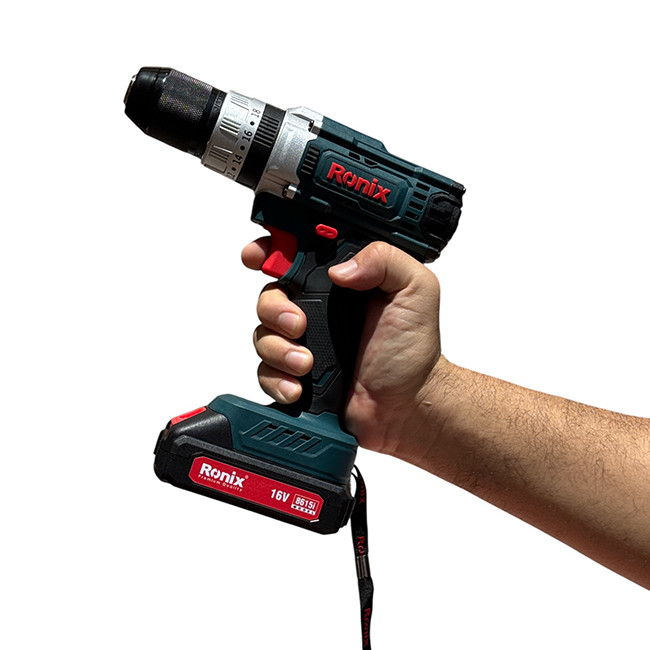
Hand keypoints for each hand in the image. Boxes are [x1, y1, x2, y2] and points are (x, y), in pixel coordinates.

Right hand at [241, 239, 445, 459]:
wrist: (406, 405)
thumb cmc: (412, 350)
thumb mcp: (416, 290)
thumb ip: (386, 260)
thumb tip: (341, 268)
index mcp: (341, 281)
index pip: (298, 253)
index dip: (272, 249)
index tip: (259, 256)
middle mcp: (318, 307)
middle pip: (270, 293)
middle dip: (273, 307)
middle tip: (298, 324)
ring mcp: (304, 341)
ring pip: (263, 333)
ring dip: (278, 348)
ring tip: (307, 363)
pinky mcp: (295, 372)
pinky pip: (265, 371)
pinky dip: (277, 379)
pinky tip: (299, 386)